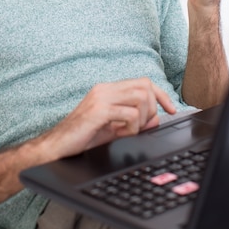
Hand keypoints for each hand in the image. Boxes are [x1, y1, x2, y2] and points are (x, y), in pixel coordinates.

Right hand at [43, 78, 175, 158]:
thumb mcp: (114, 128)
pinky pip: (129, 113)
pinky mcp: (98, 111)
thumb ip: (135, 121)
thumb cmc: (83, 138)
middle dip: (152, 108)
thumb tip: (157, 118)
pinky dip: (133, 127)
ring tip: (130, 131)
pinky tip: (122, 134)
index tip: (171, 110)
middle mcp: (105, 88)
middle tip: (143, 126)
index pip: (143, 82)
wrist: (57, 146)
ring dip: (142, 119)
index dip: (161, 95)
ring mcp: (101, 97)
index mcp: (108, 89)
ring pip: (141, 98)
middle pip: (145, 86)